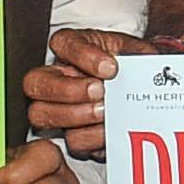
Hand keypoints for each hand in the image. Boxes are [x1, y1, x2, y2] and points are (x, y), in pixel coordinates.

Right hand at [29, 26, 128, 156]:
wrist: (148, 94)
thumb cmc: (135, 69)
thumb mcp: (137, 53)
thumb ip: (135, 56)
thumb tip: (134, 67)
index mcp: (73, 48)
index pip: (62, 43)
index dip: (82, 55)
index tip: (110, 67)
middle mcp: (57, 76)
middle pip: (35, 82)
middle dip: (67, 89)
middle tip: (99, 91)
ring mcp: (59, 107)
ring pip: (42, 114)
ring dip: (77, 115)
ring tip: (106, 113)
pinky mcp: (74, 134)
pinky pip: (70, 140)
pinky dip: (91, 138)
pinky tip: (110, 130)